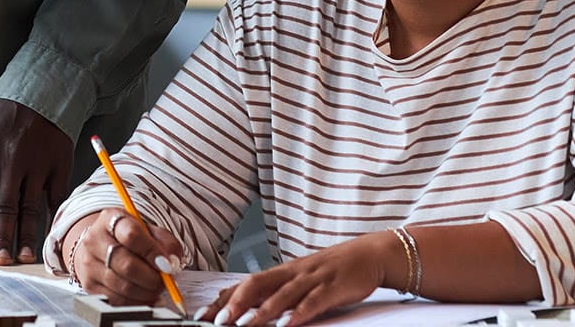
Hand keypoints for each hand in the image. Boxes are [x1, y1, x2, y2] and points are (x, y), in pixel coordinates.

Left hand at [0, 99, 71, 264]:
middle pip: (6, 207)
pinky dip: (50, 216)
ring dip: (27, 235)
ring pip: (31, 206)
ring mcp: (38, 162)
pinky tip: (47, 233)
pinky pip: (54, 196)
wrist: (42, 89)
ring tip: (24, 256)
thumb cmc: (3, 115)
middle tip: (1, 261)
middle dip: (2, 238)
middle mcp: (12, 158)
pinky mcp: (59, 163)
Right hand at [64, 208, 184, 306]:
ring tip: (156, 288)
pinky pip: (118, 300)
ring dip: (147, 292)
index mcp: (110, 219)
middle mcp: (94, 240)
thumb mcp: (149, 231)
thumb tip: (172, 263)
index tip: (167, 264)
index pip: (132, 235)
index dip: (152, 252)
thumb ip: (166, 243)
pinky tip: (145, 295)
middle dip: (153, 278)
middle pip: (127, 265)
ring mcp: (89, 264)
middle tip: (165, 281)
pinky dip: (137, 302)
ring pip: (124, 286)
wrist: (101, 247)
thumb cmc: (130, 239)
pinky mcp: (89, 285)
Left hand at [199, 231, 397, 326]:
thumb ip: (275, 290)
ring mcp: (313, 278)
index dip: (225, 299)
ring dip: (262, 311)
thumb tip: (243, 301)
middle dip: (236, 304)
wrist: (369, 255)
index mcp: (282, 271)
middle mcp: (293, 272)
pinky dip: (299, 313)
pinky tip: (288, 324)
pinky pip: (314, 301)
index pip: (246, 283)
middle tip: (219, 321)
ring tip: (246, 326)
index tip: (205, 314)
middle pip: (258, 284)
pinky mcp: (333, 287)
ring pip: (283, 294)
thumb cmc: (332, 269)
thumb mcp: (299, 278)